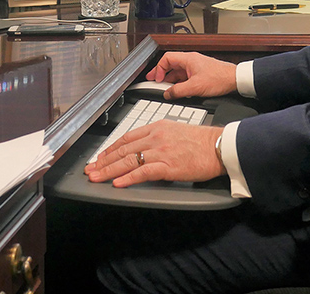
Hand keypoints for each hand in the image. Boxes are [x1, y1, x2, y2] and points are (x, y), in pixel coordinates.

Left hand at [85, 121, 223, 187]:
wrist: (218, 146)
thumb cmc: (202, 141)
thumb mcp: (176, 130)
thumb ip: (159, 137)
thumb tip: (146, 148)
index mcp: (157, 127)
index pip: (127, 138)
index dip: (111, 148)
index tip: (101, 156)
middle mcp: (156, 137)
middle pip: (123, 149)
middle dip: (103, 160)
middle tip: (90, 168)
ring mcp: (161, 151)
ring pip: (129, 160)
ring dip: (109, 170)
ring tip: (96, 177)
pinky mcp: (168, 166)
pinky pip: (143, 172)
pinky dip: (128, 178)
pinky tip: (118, 183)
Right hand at [146, 51, 236, 99]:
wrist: (235, 80)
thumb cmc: (219, 78)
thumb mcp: (195, 87)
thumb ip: (178, 90)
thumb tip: (167, 93)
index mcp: (188, 59)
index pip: (167, 58)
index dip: (159, 68)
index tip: (156, 79)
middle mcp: (191, 61)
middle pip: (171, 65)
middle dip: (161, 73)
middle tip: (153, 81)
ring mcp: (195, 67)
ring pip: (178, 72)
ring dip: (170, 79)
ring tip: (164, 88)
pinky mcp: (200, 73)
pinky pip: (185, 77)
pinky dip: (179, 83)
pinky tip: (178, 91)